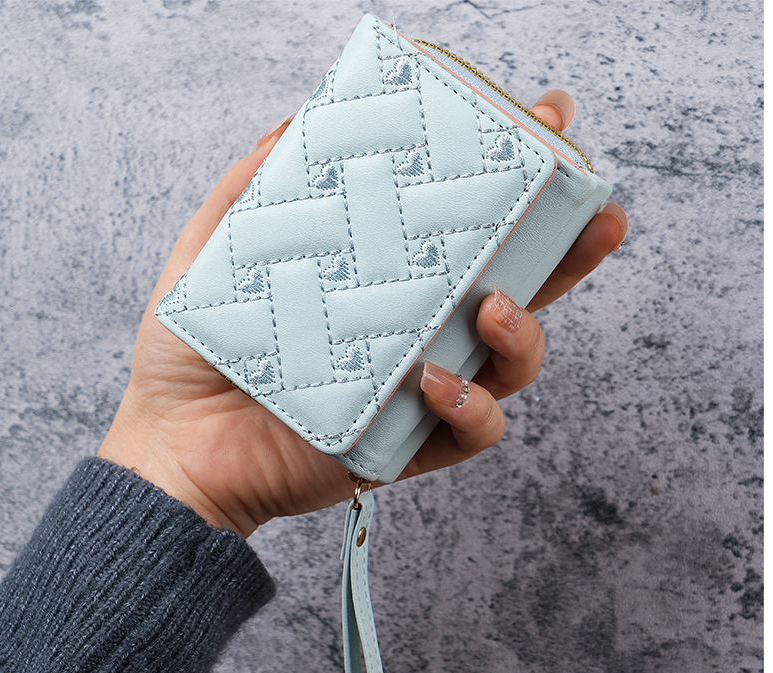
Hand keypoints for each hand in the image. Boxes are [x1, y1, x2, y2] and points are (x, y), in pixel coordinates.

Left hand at [98, 92, 627, 537]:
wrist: (176, 448)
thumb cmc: (194, 357)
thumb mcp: (213, 253)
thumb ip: (254, 189)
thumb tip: (295, 124)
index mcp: (383, 284)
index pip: (461, 230)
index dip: (511, 184)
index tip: (547, 129)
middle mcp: (415, 332)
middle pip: (515, 287)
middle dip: (568, 249)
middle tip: (597, 212)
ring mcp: (420, 389)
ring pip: (514, 360)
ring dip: (525, 330)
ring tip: (494, 307)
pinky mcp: (412, 444)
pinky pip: (476, 428)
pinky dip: (473, 404)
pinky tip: (436, 381)